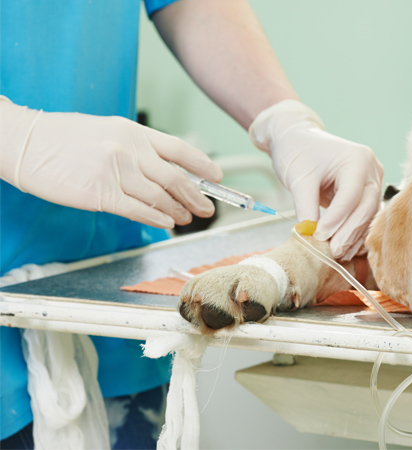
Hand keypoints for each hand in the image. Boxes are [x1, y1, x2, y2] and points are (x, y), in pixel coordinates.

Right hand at [0, 96, 221, 227]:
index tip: (217, 176)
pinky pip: (137, 210)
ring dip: (177, 210)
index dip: (202, 164)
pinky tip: (166, 223)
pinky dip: (156, 218)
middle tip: (207, 208)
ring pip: (159, 196)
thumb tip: (166, 172)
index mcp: (133, 131)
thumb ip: (137, 150)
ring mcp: (115, 172)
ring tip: (186, 219)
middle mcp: (128, 150)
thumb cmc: (62, 138)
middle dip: (196, 195)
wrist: (23, 142)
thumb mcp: (106, 131)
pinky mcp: (100, 193)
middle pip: (175, 177)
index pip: (179, 149)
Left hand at [249, 100, 382, 259]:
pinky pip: (365, 216)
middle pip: (366, 207)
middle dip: (348, 232)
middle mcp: (371, 169)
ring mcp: (373, 180)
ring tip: (336, 253)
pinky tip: (344, 247)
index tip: (319, 235)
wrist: (298, 138)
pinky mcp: (367, 192)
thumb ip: (306, 206)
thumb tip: (311, 235)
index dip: (336, 219)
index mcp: (357, 159)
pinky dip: (354, 232)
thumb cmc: (298, 150)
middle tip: (331, 251)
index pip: (351, 195)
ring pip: (369, 215)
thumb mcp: (298, 178)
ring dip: (353, 236)